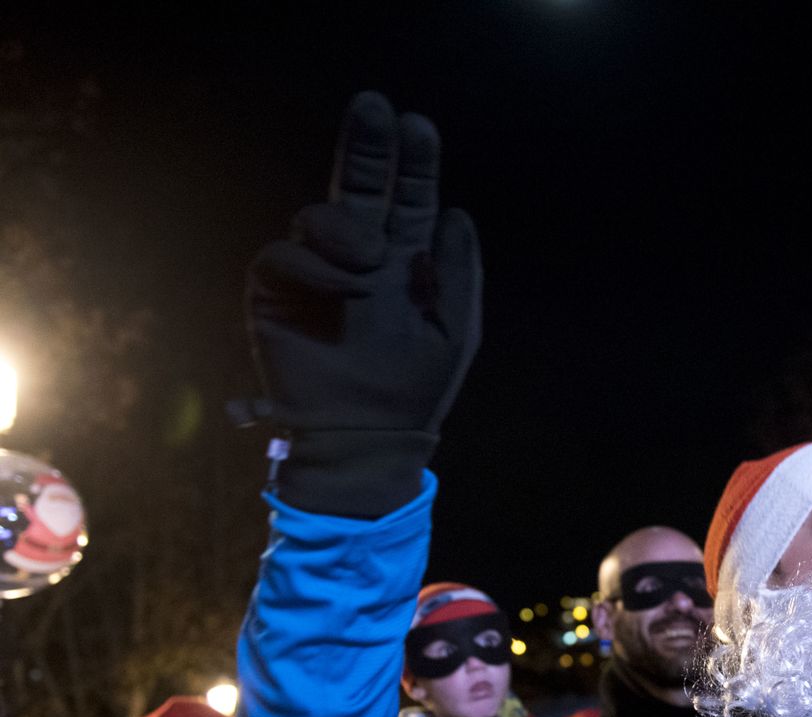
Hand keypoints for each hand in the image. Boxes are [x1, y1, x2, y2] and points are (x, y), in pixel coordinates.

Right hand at [247, 92, 482, 515]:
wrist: (369, 435)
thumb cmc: (416, 386)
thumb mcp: (455, 329)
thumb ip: (456, 271)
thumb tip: (455, 210)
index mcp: (406, 258)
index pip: (408, 197)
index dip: (412, 162)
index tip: (417, 126)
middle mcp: (358, 254)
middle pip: (359, 184)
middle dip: (368, 145)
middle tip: (374, 106)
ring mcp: (315, 270)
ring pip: (318, 215)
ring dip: (346, 228)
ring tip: (372, 260)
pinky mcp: (275, 293)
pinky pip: (283, 254)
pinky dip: (315, 264)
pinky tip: (345, 284)